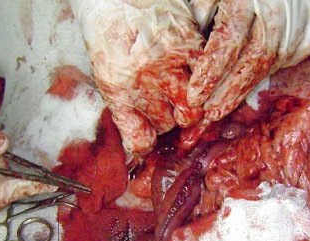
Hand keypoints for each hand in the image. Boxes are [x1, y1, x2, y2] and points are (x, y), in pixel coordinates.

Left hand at [69, 0, 204, 157]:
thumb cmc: (105, 29)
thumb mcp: (104, 71)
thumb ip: (123, 105)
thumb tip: (142, 139)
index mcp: (117, 90)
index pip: (139, 140)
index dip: (147, 142)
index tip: (149, 138)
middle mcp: (142, 81)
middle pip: (168, 124)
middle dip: (168, 118)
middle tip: (166, 104)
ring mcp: (167, 63)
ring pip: (192, 107)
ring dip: (191, 104)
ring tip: (185, 93)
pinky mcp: (188, 44)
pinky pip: (205, 75)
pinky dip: (205, 79)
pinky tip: (198, 74)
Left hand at [187, 0, 309, 120]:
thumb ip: (207, 11)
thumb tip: (193, 48)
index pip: (228, 44)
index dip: (211, 73)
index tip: (195, 95)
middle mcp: (277, 15)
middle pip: (252, 63)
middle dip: (229, 92)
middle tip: (209, 113)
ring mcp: (300, 26)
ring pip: (270, 65)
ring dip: (245, 87)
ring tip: (223, 104)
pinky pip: (286, 59)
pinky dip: (265, 72)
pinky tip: (248, 82)